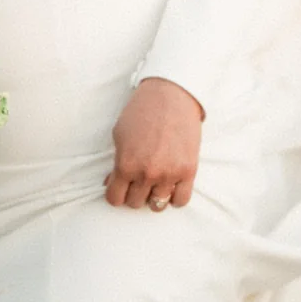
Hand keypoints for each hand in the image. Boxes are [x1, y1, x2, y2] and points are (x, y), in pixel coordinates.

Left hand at [105, 77, 203, 211]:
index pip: (115, 199)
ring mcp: (169, 174)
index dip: (116, 194)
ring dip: (154, 196)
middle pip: (135, 203)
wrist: (171, 95)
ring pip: (157, 206)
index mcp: (126, 165)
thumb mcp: (119, 135)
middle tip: (139, 180)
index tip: (121, 188)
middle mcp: (147, 173)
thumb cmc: (142, 112)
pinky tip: (171, 186)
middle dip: (134, 193)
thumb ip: (115, 162)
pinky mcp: (188, 171)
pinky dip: (175, 198)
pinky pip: (181, 201)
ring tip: (155, 183)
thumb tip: (111, 183)